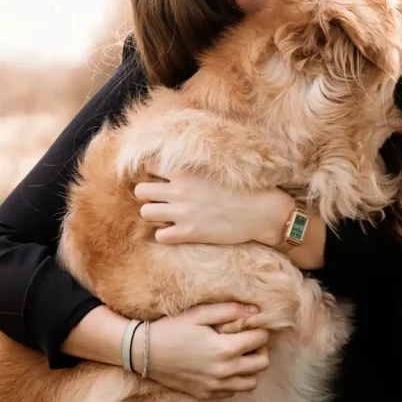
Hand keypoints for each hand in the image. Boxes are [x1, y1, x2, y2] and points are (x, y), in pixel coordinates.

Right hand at [131, 302, 269, 399]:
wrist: (143, 353)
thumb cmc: (170, 329)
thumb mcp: (198, 314)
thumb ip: (229, 311)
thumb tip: (255, 310)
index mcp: (225, 349)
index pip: (260, 339)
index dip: (260, 329)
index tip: (252, 324)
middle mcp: (224, 372)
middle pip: (262, 364)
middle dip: (260, 349)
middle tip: (249, 339)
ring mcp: (215, 386)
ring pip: (251, 382)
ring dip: (250, 368)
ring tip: (238, 355)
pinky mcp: (206, 394)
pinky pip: (233, 392)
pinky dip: (235, 380)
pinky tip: (224, 367)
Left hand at [134, 170, 292, 246]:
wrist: (261, 212)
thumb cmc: (243, 188)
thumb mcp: (214, 170)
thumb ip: (192, 169)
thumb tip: (174, 169)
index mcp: (185, 171)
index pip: (149, 165)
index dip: (152, 172)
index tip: (161, 178)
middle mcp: (179, 191)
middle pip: (140, 190)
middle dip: (148, 194)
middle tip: (162, 199)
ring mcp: (182, 213)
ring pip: (145, 212)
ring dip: (154, 214)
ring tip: (168, 215)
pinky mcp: (189, 233)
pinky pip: (160, 235)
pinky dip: (165, 234)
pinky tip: (177, 231)